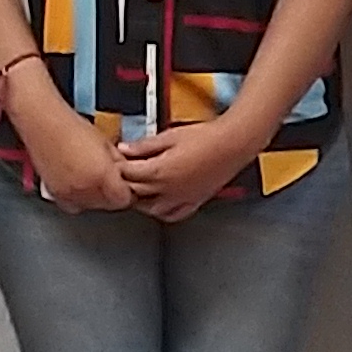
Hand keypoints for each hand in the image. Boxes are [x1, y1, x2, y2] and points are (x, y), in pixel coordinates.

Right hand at [7, 84, 130, 210]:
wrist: (44, 124)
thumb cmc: (72, 127)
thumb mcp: (106, 143)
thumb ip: (118, 162)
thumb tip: (125, 173)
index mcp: (101, 176)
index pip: (124, 199)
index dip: (128, 191)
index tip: (126, 185)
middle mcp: (85, 190)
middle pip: (108, 205)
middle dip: (112, 195)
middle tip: (111, 181)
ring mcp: (68, 194)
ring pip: (91, 206)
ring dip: (96, 197)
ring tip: (93, 179)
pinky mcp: (55, 193)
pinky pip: (73, 204)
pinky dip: (78, 197)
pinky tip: (79, 182)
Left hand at [118, 113, 268, 221]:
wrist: (233, 144)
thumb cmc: (207, 137)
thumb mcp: (170, 136)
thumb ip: (145, 146)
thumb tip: (125, 149)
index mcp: (159, 171)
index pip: (128, 174)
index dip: (119, 166)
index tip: (118, 160)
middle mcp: (168, 189)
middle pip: (135, 192)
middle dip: (127, 183)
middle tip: (125, 174)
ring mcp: (181, 198)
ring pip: (151, 208)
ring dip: (141, 200)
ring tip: (140, 189)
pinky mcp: (194, 201)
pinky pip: (173, 214)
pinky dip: (163, 212)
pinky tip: (161, 203)